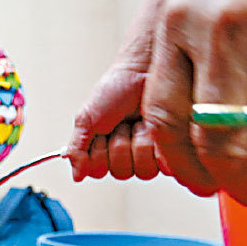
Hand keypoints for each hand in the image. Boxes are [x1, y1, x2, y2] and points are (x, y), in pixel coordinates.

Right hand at [67, 58, 159, 181]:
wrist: (142, 71)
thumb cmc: (115, 89)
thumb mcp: (86, 118)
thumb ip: (77, 148)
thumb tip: (75, 175)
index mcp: (104, 149)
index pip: (98, 171)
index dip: (99, 154)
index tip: (101, 133)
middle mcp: (127, 154)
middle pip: (121, 172)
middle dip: (120, 145)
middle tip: (121, 125)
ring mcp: (149, 153)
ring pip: (143, 171)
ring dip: (139, 143)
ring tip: (139, 123)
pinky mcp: (170, 150)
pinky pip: (164, 165)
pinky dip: (158, 145)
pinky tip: (153, 128)